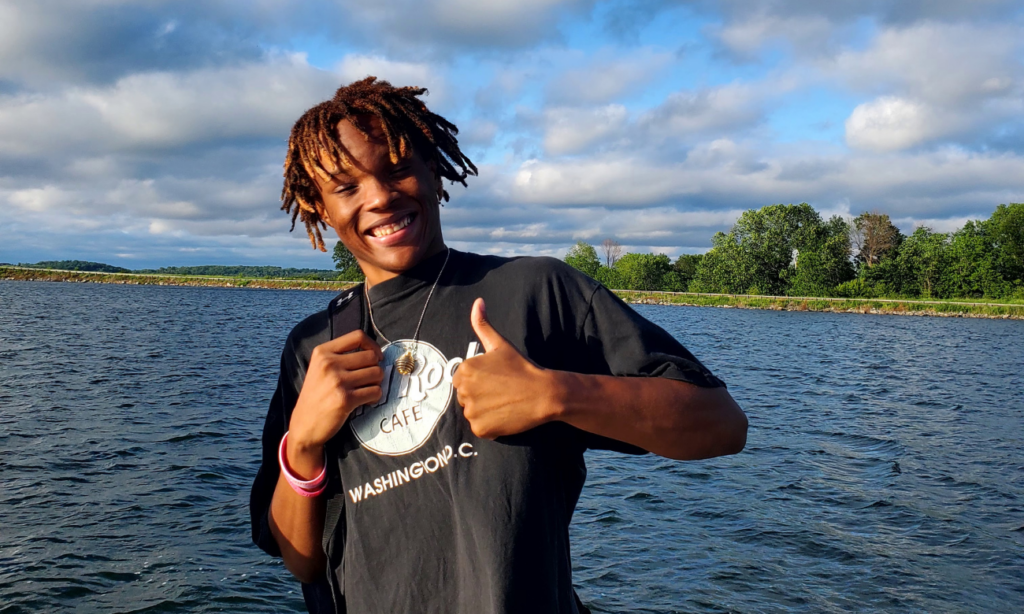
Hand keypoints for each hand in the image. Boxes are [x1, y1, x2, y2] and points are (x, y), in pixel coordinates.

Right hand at [288, 330, 382, 474]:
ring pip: (377, 374)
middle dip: (375, 369)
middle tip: (368, 380)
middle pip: (371, 357)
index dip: (373, 345)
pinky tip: (364, 401)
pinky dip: (374, 397)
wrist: (304, 426)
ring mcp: (337, 381)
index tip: (376, 357)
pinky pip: (376, 391)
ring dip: (376, 383)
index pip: (358, 336)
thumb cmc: (317, 396)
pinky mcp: (346, 399)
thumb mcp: (320, 368)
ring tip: (365, 391)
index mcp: (322, 352)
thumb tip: (375, 352)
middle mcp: (329, 363)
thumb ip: (341, 356)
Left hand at [452, 298, 560, 438]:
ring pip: (472, 413)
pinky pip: (480, 428)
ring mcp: (472, 411)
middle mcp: (464, 390)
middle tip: (502, 392)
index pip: (462, 379)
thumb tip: (477, 301)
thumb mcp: (500, 344)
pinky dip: (490, 425)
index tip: (497, 380)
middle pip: (465, 397)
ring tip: (504, 403)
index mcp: (464, 370)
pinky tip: (505, 415)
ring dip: (485, 411)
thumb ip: (483, 325)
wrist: (543, 393)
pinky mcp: (480, 428)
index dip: (480, 381)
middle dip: (480, 396)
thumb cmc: (522, 367)